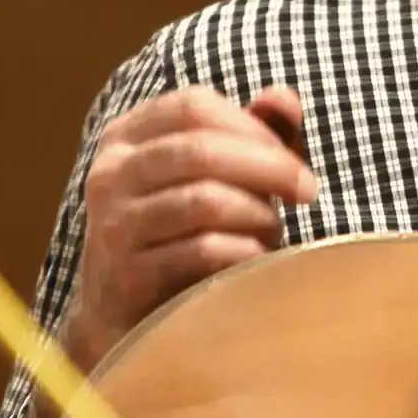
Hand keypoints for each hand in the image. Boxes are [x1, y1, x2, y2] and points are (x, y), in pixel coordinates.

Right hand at [62, 84, 317, 373]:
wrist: (125, 318)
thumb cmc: (182, 232)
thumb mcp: (213, 175)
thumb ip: (250, 132)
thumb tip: (284, 99)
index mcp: (126, 137)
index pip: (193, 106)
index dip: (251, 126)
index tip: (292, 153)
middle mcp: (110, 174)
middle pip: (200, 150)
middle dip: (269, 166)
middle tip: (308, 189)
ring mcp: (113, 226)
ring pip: (203, 200)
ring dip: (257, 213)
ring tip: (275, 228)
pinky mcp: (126, 277)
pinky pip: (202, 251)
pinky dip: (244, 251)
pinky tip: (258, 259)